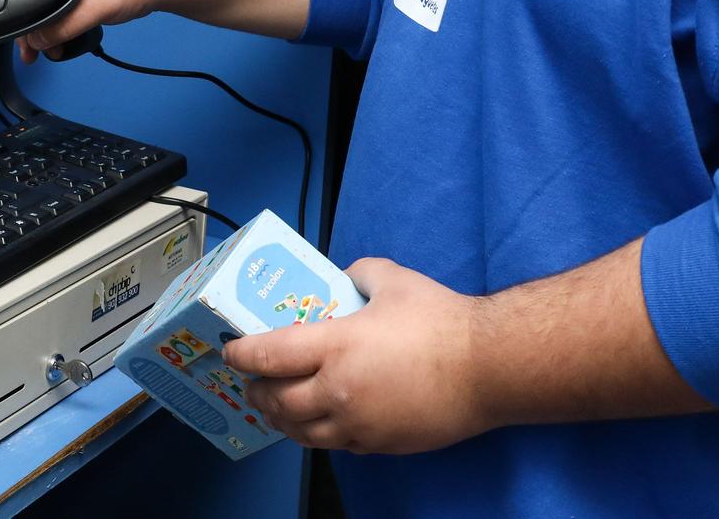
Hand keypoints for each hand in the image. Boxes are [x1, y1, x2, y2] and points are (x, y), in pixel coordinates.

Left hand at [222, 258, 493, 453]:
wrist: (488, 368)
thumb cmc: (442, 322)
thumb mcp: (392, 279)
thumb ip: (358, 274)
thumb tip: (344, 279)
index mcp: (335, 347)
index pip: (268, 355)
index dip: (242, 354)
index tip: (231, 351)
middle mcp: (338, 391)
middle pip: (277, 401)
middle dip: (255, 391)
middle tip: (249, 381)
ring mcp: (358, 424)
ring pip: (301, 432)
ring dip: (280, 419)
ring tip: (275, 407)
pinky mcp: (380, 444)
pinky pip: (334, 444)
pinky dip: (316, 432)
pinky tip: (318, 422)